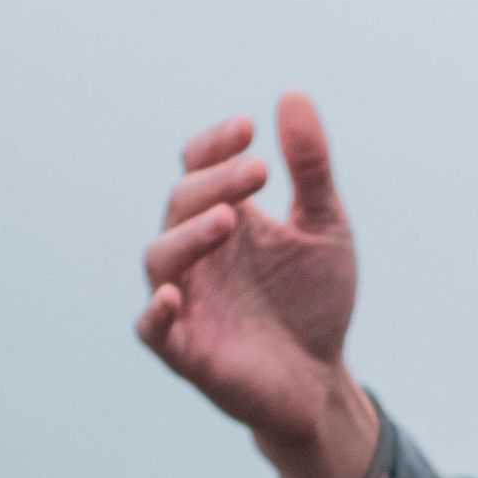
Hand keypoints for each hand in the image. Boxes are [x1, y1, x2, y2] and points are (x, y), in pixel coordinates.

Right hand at [136, 93, 380, 477]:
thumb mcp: (324, 228)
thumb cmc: (315, 302)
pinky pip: (153, 329)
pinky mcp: (186, 351)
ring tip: (229, 219)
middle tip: (259, 171)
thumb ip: (311, 168)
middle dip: (216, 182)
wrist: (321, 381)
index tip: (248, 128)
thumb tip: (293, 96)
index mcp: (224, 217)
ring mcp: (187, 300)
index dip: (214, 145)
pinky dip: (157, 312)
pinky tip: (176, 295)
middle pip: (182, 203)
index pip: (199, 167)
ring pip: (161, 258)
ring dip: (189, 234)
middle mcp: (197, 254)